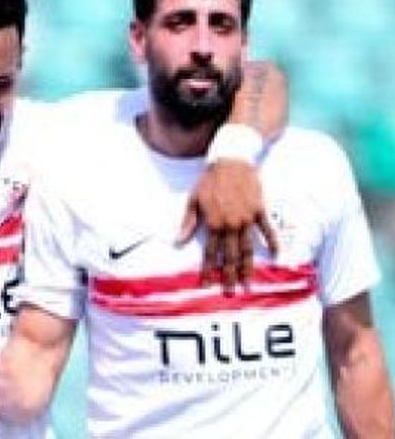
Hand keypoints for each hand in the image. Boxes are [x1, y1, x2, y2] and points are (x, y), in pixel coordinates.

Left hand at [179, 160, 277, 288]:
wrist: (231, 161)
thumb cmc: (209, 180)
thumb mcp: (194, 200)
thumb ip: (188, 223)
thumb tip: (177, 241)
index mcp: (213, 223)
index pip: (210, 252)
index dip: (208, 269)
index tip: (207, 284)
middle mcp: (231, 224)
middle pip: (230, 256)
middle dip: (229, 276)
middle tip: (231, 293)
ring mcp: (247, 219)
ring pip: (248, 248)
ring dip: (248, 267)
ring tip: (249, 283)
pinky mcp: (259, 211)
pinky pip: (267, 230)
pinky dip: (272, 242)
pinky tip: (277, 255)